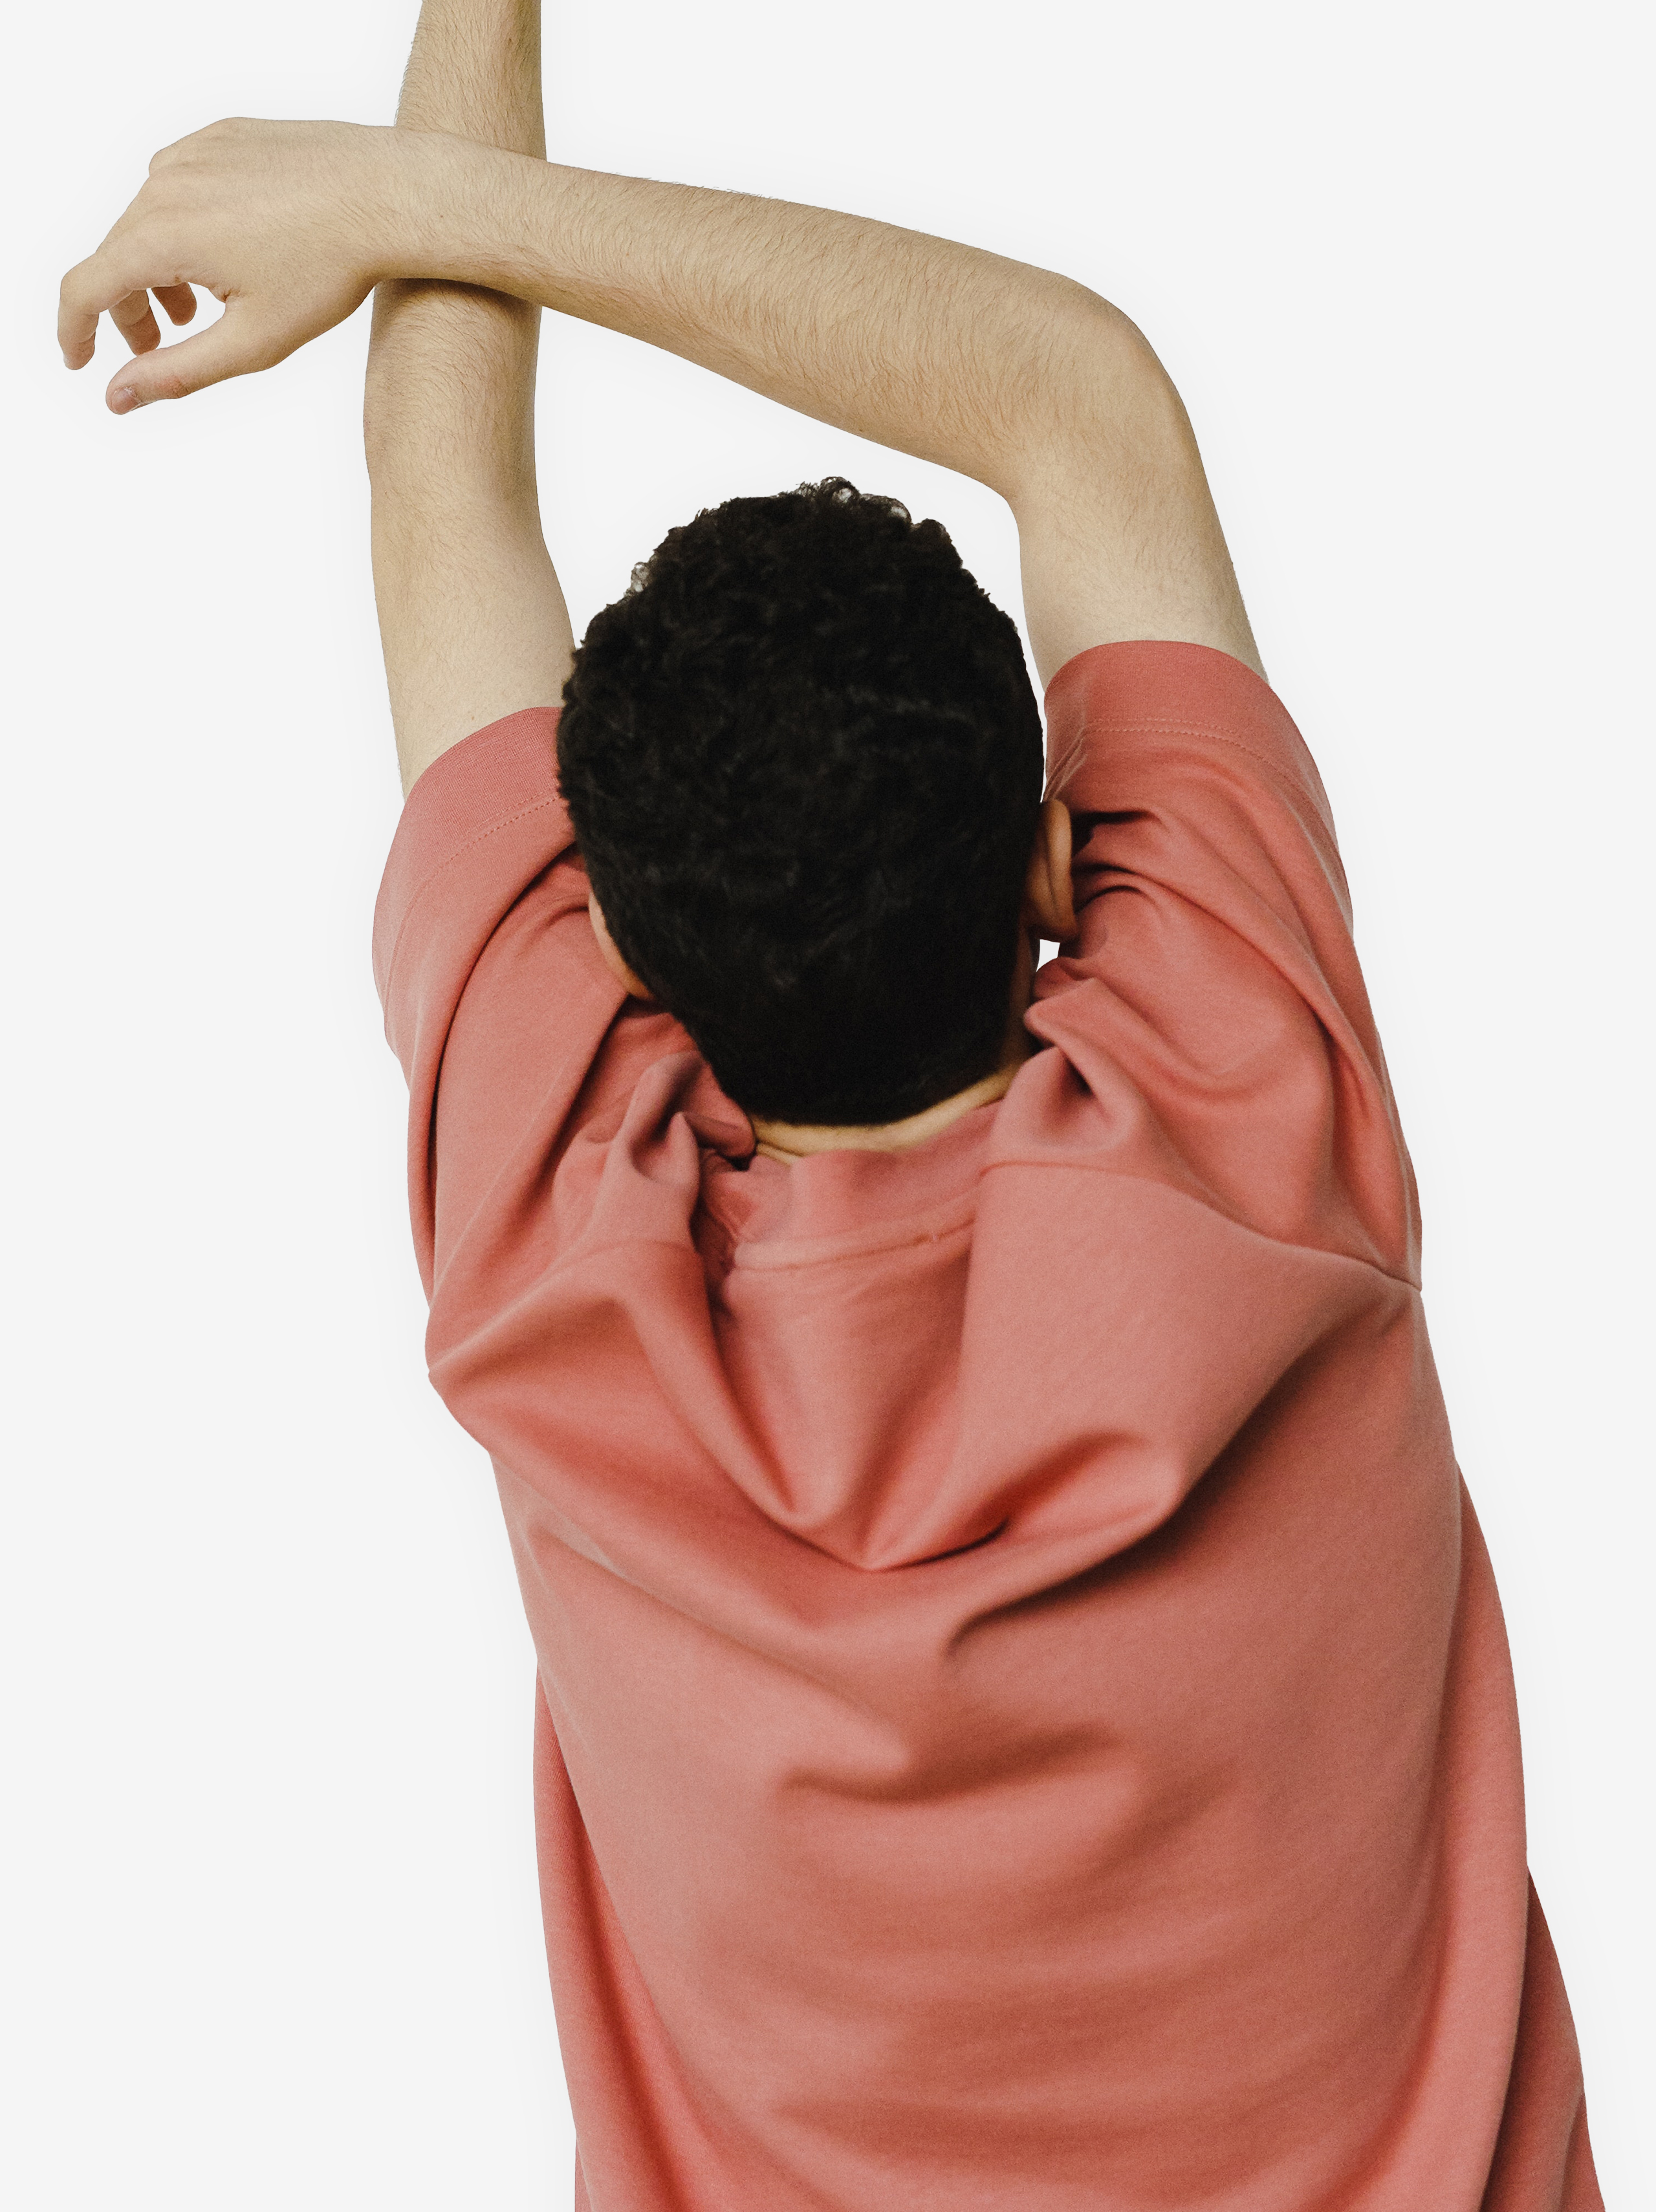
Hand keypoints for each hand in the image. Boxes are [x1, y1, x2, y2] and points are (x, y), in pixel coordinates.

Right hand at [59, 118, 433, 412]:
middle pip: (117, 255)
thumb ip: (177, 371)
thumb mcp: (252, 341)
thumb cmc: (329, 269)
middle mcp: (164, 184)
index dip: (75, 332)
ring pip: (147, 220)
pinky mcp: (219, 136)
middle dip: (131, 308)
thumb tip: (118, 398)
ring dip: (159, 269)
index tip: (81, 361)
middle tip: (160, 345)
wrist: (385, 195)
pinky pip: (180, 186)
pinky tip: (227, 253)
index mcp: (162, 234)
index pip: (85, 288)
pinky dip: (186, 227)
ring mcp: (191, 153)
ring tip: (200, 306)